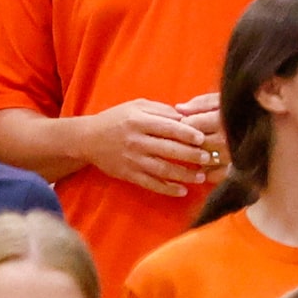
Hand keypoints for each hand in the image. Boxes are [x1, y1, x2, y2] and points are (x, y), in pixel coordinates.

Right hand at [84, 98, 218, 196]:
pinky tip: (182, 191)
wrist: (88, 139)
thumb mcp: (137, 106)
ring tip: (201, 176)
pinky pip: (150, 183)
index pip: (168, 128)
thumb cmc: (117, 119)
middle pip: (169, 150)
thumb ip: (161, 110)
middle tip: (209, 158)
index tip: (203, 138)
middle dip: (191, 155)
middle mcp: (136, 141)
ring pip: (162, 169)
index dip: (187, 133)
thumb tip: (186, 116)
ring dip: (183, 175)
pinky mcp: (128, 174)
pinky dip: (167, 188)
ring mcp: (132, 160)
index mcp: (139, 121)